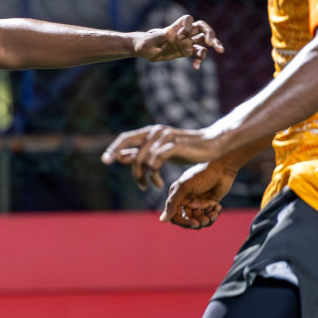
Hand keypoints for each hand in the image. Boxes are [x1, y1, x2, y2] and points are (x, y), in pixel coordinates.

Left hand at [101, 124, 226, 189]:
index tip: (105, 161)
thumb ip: (141, 153)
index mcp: (150, 132)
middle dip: (131, 170)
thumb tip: (120, 157)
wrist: (211, 144)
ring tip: (152, 186)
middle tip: (140, 186)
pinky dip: (154, 175)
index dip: (113, 148)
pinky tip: (159, 184)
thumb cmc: (185, 149)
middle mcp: (155, 132)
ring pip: (143, 160)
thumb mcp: (160, 152)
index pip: (125, 138)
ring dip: (146, 177)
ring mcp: (164, 137)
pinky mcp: (174, 144)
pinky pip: (155, 162)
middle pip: (132, 151)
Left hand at [133, 14, 223, 67]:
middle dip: (209, 33)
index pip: (188, 19)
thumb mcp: (149, 41)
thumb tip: (170, 32)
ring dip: (214, 43)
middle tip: (211, 43)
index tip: (180, 37)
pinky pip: (198, 53)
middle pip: (202, 28)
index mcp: (175, 27)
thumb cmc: (144, 43)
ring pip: (204, 40)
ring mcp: (186, 42)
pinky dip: (200, 59)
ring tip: (220, 50)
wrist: (144, 50)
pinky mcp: (187, 51)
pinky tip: (196, 67)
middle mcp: (183, 33)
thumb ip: (159, 36)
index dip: (188, 26)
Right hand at [161, 162, 235, 228]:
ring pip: (199, 219)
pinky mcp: (210, 203)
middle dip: (197, 222)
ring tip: (214, 214)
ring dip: (207, 220)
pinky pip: (209, 215)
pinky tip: (218, 207)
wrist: (222, 168)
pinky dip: (214, 214)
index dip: (183, 222)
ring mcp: (198, 202)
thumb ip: (172, 203)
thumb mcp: (184, 188)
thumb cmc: (202, 175)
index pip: (174, 216)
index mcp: (177, 197)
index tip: (194, 223)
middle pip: (187, 220)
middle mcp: (186, 201)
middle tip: (205, 220)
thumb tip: (162, 220)